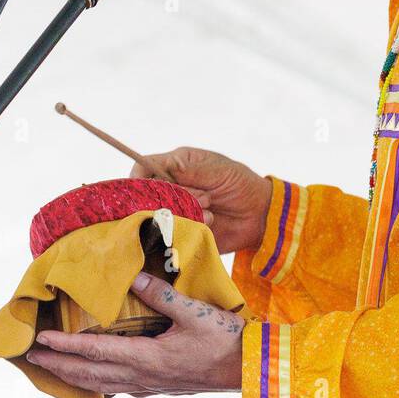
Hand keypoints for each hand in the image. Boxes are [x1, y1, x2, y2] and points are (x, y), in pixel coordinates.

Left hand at [26, 272, 244, 396]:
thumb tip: (132, 275)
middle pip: (89, 374)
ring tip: (55, 369)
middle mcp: (142, 377)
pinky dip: (98, 383)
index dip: (64, 347)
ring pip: (101, 384)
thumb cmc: (225, 340)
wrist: (249, 371)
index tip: (40, 342)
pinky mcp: (159, 387)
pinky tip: (98, 379)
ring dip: (74, 376)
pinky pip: (119, 388)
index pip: (94, 351)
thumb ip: (161, 294)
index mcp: (146, 358)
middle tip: (32, 358)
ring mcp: (150, 386)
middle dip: (58, 366)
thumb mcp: (193, 311)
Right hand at [130, 147, 271, 253]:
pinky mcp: (182, 230)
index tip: (146, 188)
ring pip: (159, 215)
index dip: (139, 178)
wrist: (259, 215)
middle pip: (149, 195)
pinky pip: (172, 233)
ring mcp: (175, 210)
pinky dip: (189, 227)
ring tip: (211, 211)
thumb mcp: (219, 171)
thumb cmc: (240, 184)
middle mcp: (171, 188)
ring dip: (184, 214)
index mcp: (176, 165)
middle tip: (205, 198)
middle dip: (174, 198)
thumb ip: (191, 170)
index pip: (144, 168)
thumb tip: (167, 164)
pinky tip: (210, 222)